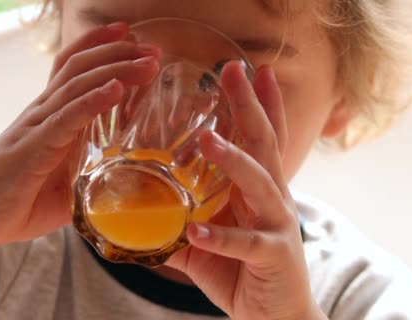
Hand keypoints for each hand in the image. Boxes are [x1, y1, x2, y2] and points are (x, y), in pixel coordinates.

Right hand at [0, 22, 160, 251]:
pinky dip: (93, 101)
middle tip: (153, 50)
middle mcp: (41, 114)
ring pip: (76, 85)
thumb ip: (92, 177)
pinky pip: (66, 118)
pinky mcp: (32, 148)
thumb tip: (127, 187)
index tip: (131, 37)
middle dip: (119, 53)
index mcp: (49, 117)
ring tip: (147, 64)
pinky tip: (116, 90)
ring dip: (115, 70)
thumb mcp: (66, 186)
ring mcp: (36, 128)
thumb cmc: (17, 202)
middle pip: (80, 68)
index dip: (99, 47)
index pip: (72, 68)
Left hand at [166, 62, 325, 319]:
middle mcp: (274, 200)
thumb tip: (134, 216)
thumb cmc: (244, 272)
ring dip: (234, 161)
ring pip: (260, 185)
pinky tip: (198, 231)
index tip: (251, 70)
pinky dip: (222, 238)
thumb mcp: (207, 244)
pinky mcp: (274, 257)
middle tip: (235, 72)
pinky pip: (247, 245)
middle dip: (251, 106)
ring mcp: (278, 226)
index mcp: (260, 190)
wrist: (277, 318)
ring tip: (208, 140)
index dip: (260, 104)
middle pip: (265, 145)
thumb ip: (176, 226)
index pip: (263, 139)